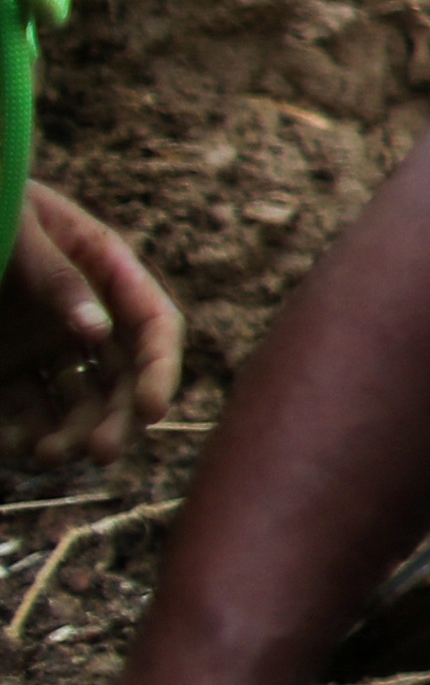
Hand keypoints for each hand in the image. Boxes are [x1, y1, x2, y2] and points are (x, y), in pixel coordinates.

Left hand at [0, 186, 177, 465]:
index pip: (153, 325)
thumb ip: (55, 276)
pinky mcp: (2, 362)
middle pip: (120, 375)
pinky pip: (19, 408)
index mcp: (104, 268)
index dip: (160, 369)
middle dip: (115, 417)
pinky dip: (20, 433)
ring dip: (69, 433)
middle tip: (102, 453)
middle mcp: (83, 313)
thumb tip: (98, 332)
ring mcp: (41, 341)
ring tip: (47, 456)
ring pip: (73, 400)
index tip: (150, 410)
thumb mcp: (17, 227)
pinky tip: (12, 447)